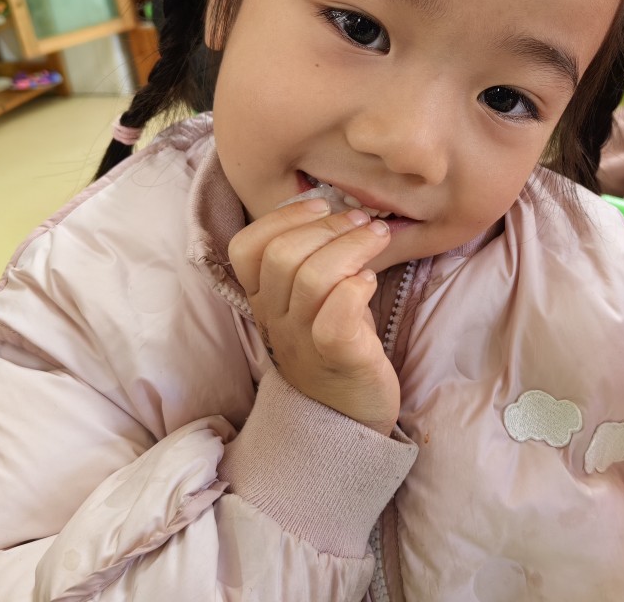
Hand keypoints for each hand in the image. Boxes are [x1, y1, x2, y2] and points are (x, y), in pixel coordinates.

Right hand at [228, 198, 398, 434]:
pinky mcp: (338, 358)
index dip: (281, 216)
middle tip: (362, 220)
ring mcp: (303, 341)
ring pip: (311, 277)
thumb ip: (313, 261)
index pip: (245, 247)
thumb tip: (340, 208)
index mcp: (264, 299)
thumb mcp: (313, 301)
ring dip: (351, 246)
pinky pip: (336, 315)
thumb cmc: (337, 346)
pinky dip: (355, 288)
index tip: (320, 205)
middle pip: (282, 255)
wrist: (348, 417)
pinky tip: (370, 282)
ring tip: (378, 237)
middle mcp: (276, 319)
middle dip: (328, 226)